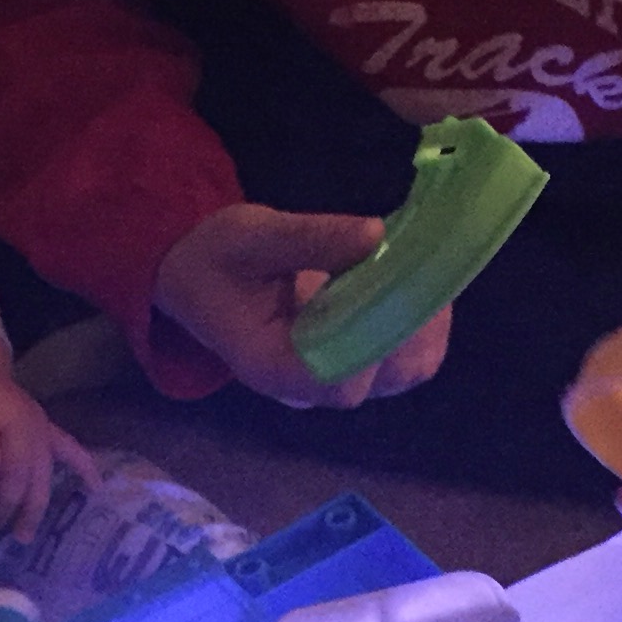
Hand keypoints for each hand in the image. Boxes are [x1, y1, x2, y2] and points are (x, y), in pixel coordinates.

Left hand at [0, 329, 69, 559]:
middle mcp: (17, 420)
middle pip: (17, 474)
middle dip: (1, 509)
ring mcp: (38, 424)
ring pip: (42, 474)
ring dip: (33, 508)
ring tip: (21, 536)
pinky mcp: (50, 427)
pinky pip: (71, 448)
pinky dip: (85, 468)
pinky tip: (95, 489)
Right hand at [151, 203, 450, 409]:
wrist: (197, 276)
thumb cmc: (215, 259)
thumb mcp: (251, 235)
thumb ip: (310, 238)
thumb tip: (377, 235)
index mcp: (273, 366)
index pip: (340, 381)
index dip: (378, 341)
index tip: (393, 285)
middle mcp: (307, 387)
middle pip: (382, 378)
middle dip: (412, 322)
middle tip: (419, 262)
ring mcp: (332, 379)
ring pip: (403, 371)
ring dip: (425, 321)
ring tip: (419, 266)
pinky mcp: (350, 363)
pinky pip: (402, 358)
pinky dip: (421, 323)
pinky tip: (412, 281)